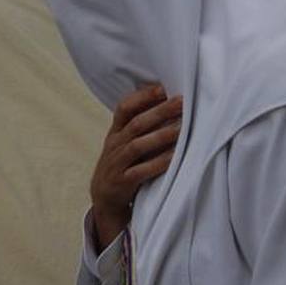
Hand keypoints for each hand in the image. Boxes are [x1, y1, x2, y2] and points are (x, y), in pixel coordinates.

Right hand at [90, 84, 182, 246]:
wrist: (103, 196)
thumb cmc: (121, 164)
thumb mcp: (123, 142)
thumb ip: (139, 124)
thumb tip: (166, 101)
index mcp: (115, 132)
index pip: (124, 108)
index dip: (142, 97)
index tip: (163, 88)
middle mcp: (115, 145)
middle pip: (136, 124)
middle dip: (159, 111)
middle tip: (181, 102)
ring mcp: (117, 163)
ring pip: (138, 146)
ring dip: (161, 136)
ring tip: (181, 128)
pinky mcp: (123, 182)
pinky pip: (142, 171)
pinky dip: (159, 163)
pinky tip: (174, 157)